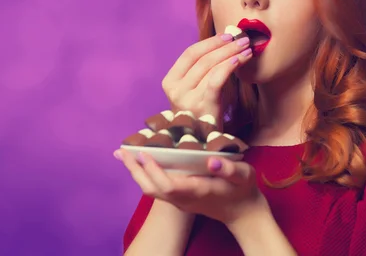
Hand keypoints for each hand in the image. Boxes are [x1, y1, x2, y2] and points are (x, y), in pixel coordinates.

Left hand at [115, 149, 267, 225]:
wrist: (244, 214)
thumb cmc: (244, 191)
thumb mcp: (244, 176)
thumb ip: (229, 168)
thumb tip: (211, 161)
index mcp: (196, 191)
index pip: (167, 185)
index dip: (153, 170)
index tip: (143, 152)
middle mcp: (184, 199)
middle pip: (152, 189)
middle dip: (135, 170)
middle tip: (121, 151)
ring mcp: (180, 201)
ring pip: (151, 190)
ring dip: (137, 172)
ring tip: (124, 154)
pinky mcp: (180, 199)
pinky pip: (156, 188)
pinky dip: (145, 174)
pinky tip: (141, 162)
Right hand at [161, 33, 252, 127]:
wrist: (207, 142)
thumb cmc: (205, 112)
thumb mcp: (197, 89)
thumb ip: (204, 68)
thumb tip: (226, 40)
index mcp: (170, 82)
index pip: (189, 54)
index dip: (209, 42)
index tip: (227, 35)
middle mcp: (175, 90)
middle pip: (202, 59)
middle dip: (224, 45)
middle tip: (242, 38)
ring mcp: (187, 99)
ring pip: (210, 67)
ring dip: (231, 54)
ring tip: (246, 49)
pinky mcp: (202, 106)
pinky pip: (216, 80)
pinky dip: (228, 67)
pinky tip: (240, 60)